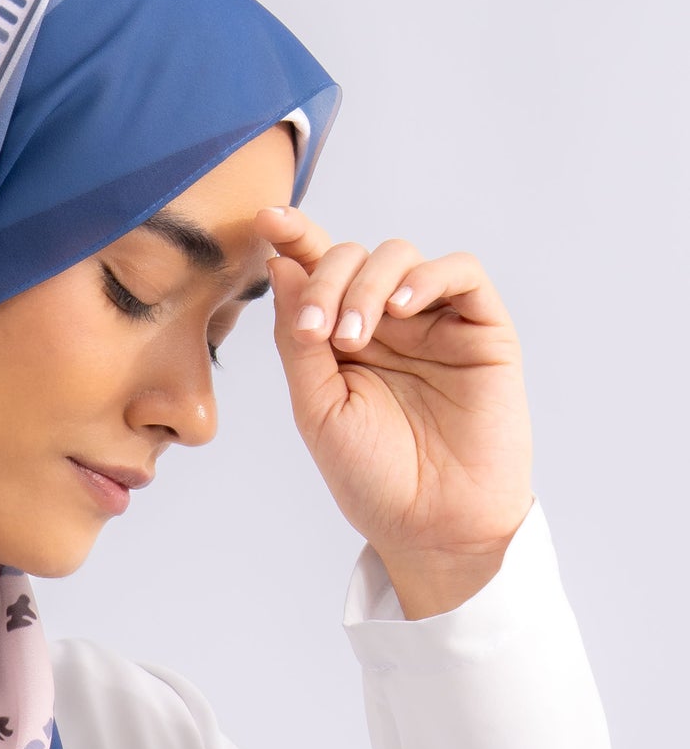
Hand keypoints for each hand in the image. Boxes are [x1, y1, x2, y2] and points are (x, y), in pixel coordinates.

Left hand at [260, 208, 533, 618]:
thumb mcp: (317, 409)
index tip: (267, 221)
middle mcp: (386, 324)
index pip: (317, 274)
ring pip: (400, 257)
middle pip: (353, 257)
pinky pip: (460, 273)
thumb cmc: (373, 478)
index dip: (295, 240)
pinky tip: (400, 308)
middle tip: (318, 332)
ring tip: (354, 339)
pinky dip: (427, 277)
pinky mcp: (482, 328)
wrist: (433, 526)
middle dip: (327, 280)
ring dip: (366, 286)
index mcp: (341, 341)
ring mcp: (434, 323)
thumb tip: (281, 265)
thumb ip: (298, 340)